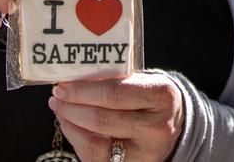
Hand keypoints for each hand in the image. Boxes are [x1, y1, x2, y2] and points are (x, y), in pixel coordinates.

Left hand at [51, 71, 184, 161]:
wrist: (175, 126)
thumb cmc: (152, 99)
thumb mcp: (144, 82)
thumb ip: (116, 81)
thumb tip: (75, 80)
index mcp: (162, 97)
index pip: (114, 94)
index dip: (83, 90)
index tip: (64, 84)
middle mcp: (156, 128)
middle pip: (102, 119)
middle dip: (72, 107)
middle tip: (57, 96)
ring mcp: (144, 153)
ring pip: (95, 145)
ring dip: (71, 125)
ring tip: (61, 110)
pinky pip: (94, 159)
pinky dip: (78, 141)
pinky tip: (72, 126)